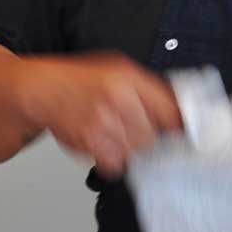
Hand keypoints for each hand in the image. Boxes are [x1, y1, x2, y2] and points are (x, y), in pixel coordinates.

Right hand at [24, 53, 181, 178]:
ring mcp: (102, 124)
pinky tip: (104, 142)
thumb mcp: (120, 69)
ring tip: (116, 132)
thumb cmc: (81, 79)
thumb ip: (149, 88)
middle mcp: (118, 101)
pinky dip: (112, 158)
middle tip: (138, 130)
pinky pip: (114, 163)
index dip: (181, 126)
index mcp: (129, 79)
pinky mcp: (89, 144)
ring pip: (135, 152)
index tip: (187, 135)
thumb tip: (180, 108)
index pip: (170, 111)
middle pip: (153, 137)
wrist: (44, 90)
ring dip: (130, 148)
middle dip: (149, 137)